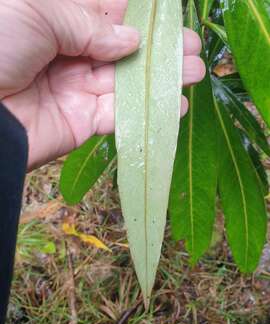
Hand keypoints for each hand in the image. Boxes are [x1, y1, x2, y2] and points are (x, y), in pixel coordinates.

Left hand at [0, 0, 204, 169]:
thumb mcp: (37, 11)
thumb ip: (88, 22)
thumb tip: (129, 39)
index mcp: (56, 19)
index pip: (107, 13)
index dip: (139, 15)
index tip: (169, 18)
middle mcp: (68, 53)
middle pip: (122, 50)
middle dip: (157, 49)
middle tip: (190, 48)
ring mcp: (76, 89)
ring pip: (126, 83)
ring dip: (161, 80)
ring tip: (194, 72)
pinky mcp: (80, 123)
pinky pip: (118, 116)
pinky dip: (147, 113)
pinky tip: (175, 106)